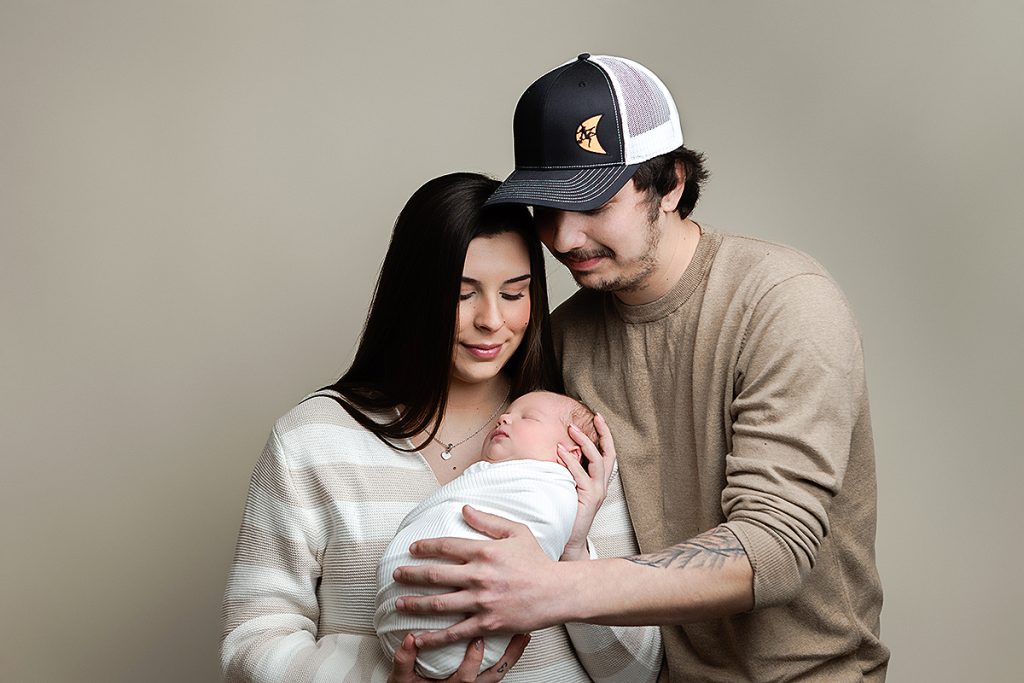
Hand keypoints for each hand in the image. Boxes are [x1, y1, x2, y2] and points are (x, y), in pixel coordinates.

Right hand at [388, 632, 530, 681]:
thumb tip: (409, 639)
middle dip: (505, 655)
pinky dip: (512, 654)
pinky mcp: (482, 678)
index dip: (474, 661)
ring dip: (513, 654)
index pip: (466, 679)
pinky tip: (520, 638)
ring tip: (524, 635)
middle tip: (512, 632)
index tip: (478, 641)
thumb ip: (405, 661)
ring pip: (500, 672)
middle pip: (492, 675)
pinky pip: (501, 668)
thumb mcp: (402, 678)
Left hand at [394, 506, 563, 647]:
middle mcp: (479, 576)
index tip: (412, 549)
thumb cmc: (538, 561)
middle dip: (411, 575)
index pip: (446, 546)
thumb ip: (488, 520)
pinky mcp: (486, 623)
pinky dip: (434, 637)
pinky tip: (418, 639)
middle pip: (435, 574)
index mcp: (484, 552)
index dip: (425, 547)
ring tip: (399, 603)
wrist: (557, 592)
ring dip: (415, 604)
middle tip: (396, 575)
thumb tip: (464, 509)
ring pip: (439, 604)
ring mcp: (481, 601)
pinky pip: (455, 632)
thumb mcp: (516, 532)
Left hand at [557, 413, 616, 560]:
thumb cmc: (566, 513)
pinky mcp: (589, 499)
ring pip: (597, 461)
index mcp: (598, 481)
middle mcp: (601, 485)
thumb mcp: (568, 487)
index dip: (604, 434)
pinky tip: (561, 452)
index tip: (598, 417)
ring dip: (585, 443)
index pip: (606, 453)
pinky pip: (581, 476)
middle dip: (603, 433)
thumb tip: (557, 449)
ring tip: (571, 430)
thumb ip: (568, 471)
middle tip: (593, 416)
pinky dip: (571, 462)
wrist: (568, 539)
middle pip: (608, 453)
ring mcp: (597, 492)